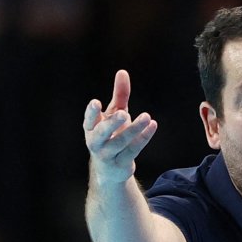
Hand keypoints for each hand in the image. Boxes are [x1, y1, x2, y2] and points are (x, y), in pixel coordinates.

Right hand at [83, 69, 156, 183]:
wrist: (110, 169)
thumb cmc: (111, 134)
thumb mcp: (114, 113)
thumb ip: (119, 94)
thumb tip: (122, 72)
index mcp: (91, 128)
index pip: (88, 120)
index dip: (91, 112)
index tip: (96, 102)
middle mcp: (96, 142)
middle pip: (102, 133)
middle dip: (112, 123)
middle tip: (123, 113)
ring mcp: (108, 155)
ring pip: (120, 142)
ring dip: (134, 129)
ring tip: (147, 116)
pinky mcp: (121, 163)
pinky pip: (133, 150)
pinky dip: (143, 138)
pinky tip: (152, 125)